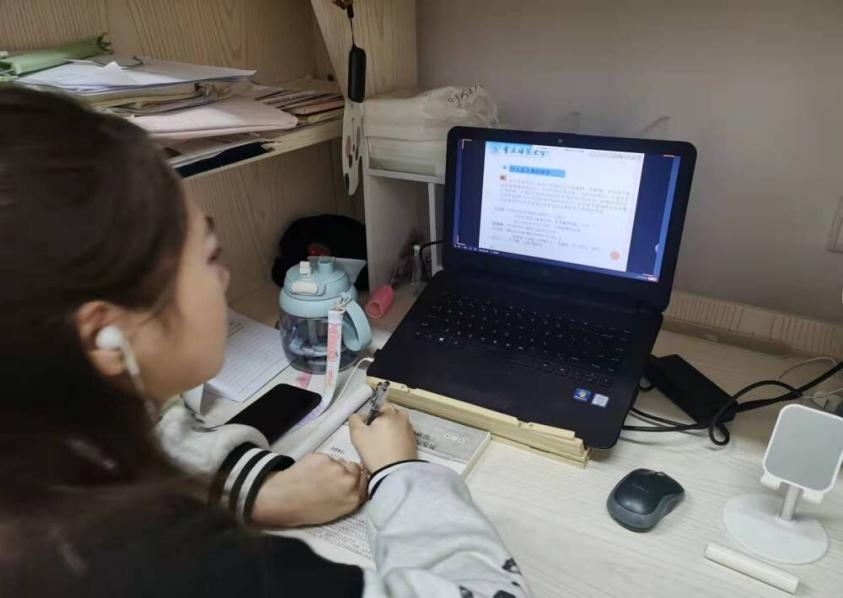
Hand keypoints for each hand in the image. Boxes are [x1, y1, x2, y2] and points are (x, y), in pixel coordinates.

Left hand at [250, 452, 366, 527]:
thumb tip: (354, 485)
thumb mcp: (334, 512)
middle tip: (331, 479)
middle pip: (356, 468)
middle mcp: (349, 481)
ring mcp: (336, 467)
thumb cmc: (306, 511)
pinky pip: (326, 457)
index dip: (357, 481)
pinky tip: (309, 471)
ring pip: (340, 462)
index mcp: (353, 499)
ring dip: (332, 467)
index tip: (349, 482)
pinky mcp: (323, 457)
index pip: (365, 483)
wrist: (281, 500)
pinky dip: (319, 462)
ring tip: (317, 477)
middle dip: (347, 472)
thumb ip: (349, 497)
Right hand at [349, 401, 417, 472]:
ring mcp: (410, 429)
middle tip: (372, 440)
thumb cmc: (376, 452)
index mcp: (390, 411)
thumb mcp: (357, 434)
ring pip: (393, 426)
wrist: (395, 473)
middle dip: (378, 425)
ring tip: (380, 448)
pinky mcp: (414, 441)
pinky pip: (400, 436)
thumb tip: (359, 416)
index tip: (366, 430)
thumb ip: (355, 419)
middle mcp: (403, 417)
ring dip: (386, 433)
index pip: (377, 405)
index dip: (369, 417)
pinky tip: (388, 452)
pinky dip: (394, 441)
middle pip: (386, 416)